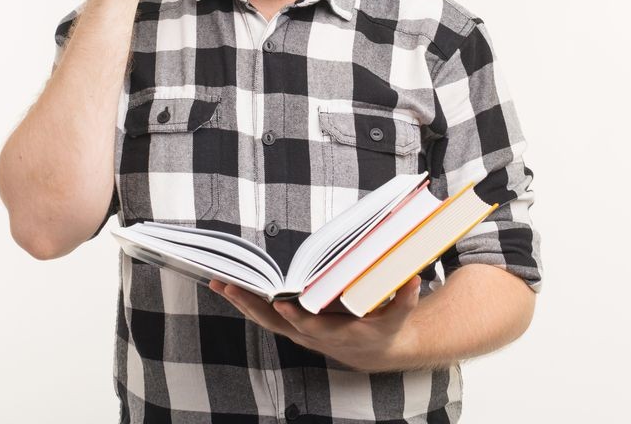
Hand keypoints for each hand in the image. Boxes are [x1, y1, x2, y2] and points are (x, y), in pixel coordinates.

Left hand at [209, 275, 423, 373]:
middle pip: (276, 323)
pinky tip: (227, 287)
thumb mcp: (398, 316)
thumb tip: (412, 279)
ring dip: (241, 302)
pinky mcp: (291, 325)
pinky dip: (246, 302)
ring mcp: (297, 331)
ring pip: (264, 319)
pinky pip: (264, 315)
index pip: (311, 326)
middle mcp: (311, 334)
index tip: (281, 304)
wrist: (374, 350)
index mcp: (335, 333)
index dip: (296, 317)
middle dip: (252, 306)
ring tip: (218, 283)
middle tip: (231, 287)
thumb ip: (404, 298)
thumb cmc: (383, 327)